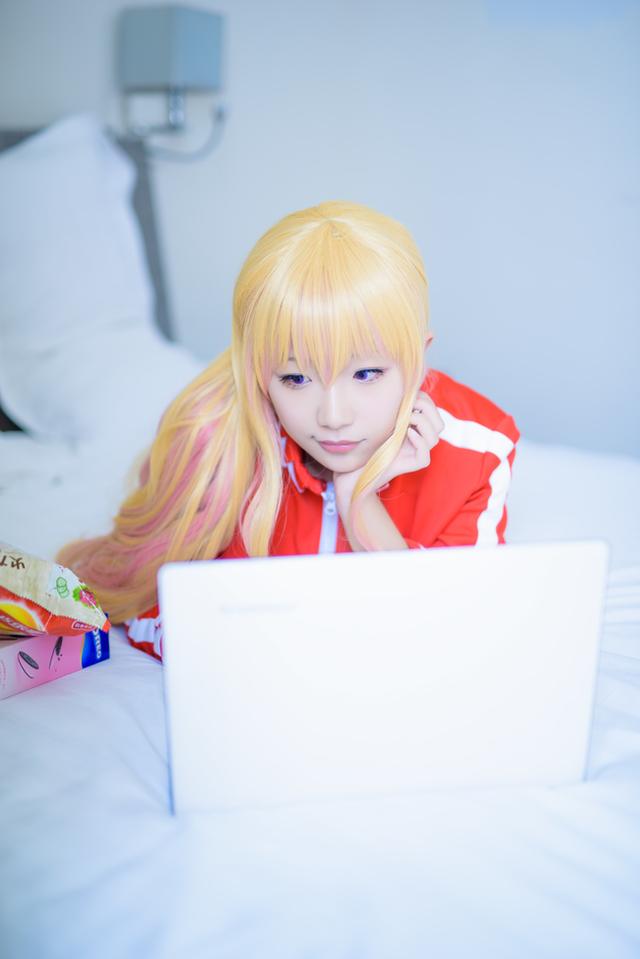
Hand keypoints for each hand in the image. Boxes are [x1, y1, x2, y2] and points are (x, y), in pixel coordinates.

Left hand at [333, 391, 444, 505]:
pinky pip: (425, 454)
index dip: (426, 401)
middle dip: (426, 409)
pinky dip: (418, 440)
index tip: (410, 395)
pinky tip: (407, 432)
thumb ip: (401, 407)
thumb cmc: (374, 440)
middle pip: (439, 424)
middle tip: (409, 405)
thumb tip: (408, 387)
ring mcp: (422, 453)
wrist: (363, 465)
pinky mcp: (417, 464)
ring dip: (422, 422)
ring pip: (435, 438)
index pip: (434, 412)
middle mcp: (424, 441)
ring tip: (406, 419)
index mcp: (421, 429)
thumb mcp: (390, 419)